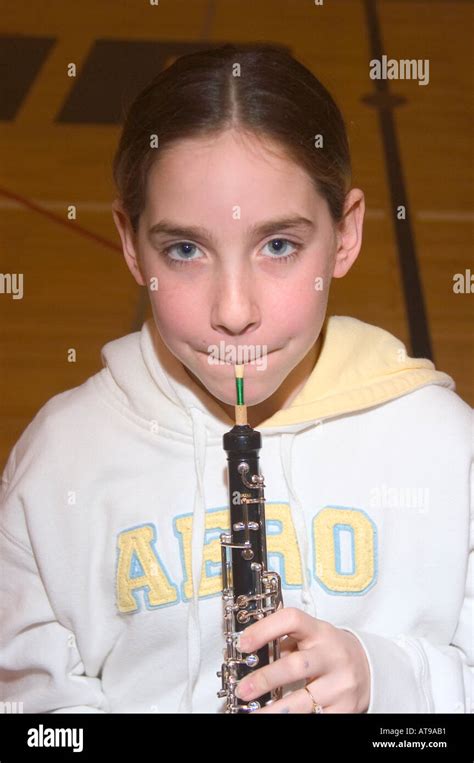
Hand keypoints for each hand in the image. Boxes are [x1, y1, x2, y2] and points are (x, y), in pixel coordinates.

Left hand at [234, 607, 370, 712]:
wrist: (368, 669)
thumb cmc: (329, 651)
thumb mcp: (312, 637)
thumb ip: (286, 642)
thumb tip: (253, 653)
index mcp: (319, 631)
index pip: (292, 619)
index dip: (264, 629)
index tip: (243, 643)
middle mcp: (332, 655)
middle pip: (296, 665)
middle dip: (266, 679)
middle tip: (243, 689)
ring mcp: (341, 684)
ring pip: (304, 700)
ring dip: (274, 710)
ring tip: (253, 713)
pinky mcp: (346, 708)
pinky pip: (317, 718)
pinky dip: (294, 719)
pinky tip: (278, 718)